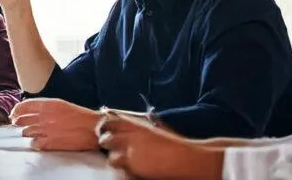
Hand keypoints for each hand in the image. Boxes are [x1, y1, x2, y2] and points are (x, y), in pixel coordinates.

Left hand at [11, 98, 100, 150]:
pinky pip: (34, 144)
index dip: (16, 111)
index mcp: (48, 104)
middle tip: (18, 125)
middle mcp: (44, 116)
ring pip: (26, 132)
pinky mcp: (50, 142)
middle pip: (22, 120)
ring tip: (32, 134)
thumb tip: (34, 111)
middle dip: (18, 123)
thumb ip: (46, 107)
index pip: (23, 106)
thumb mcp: (62, 105)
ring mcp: (46, 130)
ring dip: (27, 133)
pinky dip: (35, 143)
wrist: (93, 128)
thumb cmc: (81, 116)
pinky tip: (39, 142)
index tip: (13, 115)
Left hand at [96, 111, 224, 179]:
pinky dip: (126, 171)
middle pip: (104, 138)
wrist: (187, 158)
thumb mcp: (152, 129)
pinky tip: (135, 170)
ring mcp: (132, 150)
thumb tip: (121, 126)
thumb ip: (135, 128)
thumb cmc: (173, 145)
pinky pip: (122, 170)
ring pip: (111, 157)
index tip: (107, 133)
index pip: (108, 121)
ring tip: (129, 163)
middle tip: (114, 150)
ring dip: (117, 161)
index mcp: (135, 124)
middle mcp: (131, 135)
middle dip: (107, 145)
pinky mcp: (134, 164)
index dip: (105, 128)